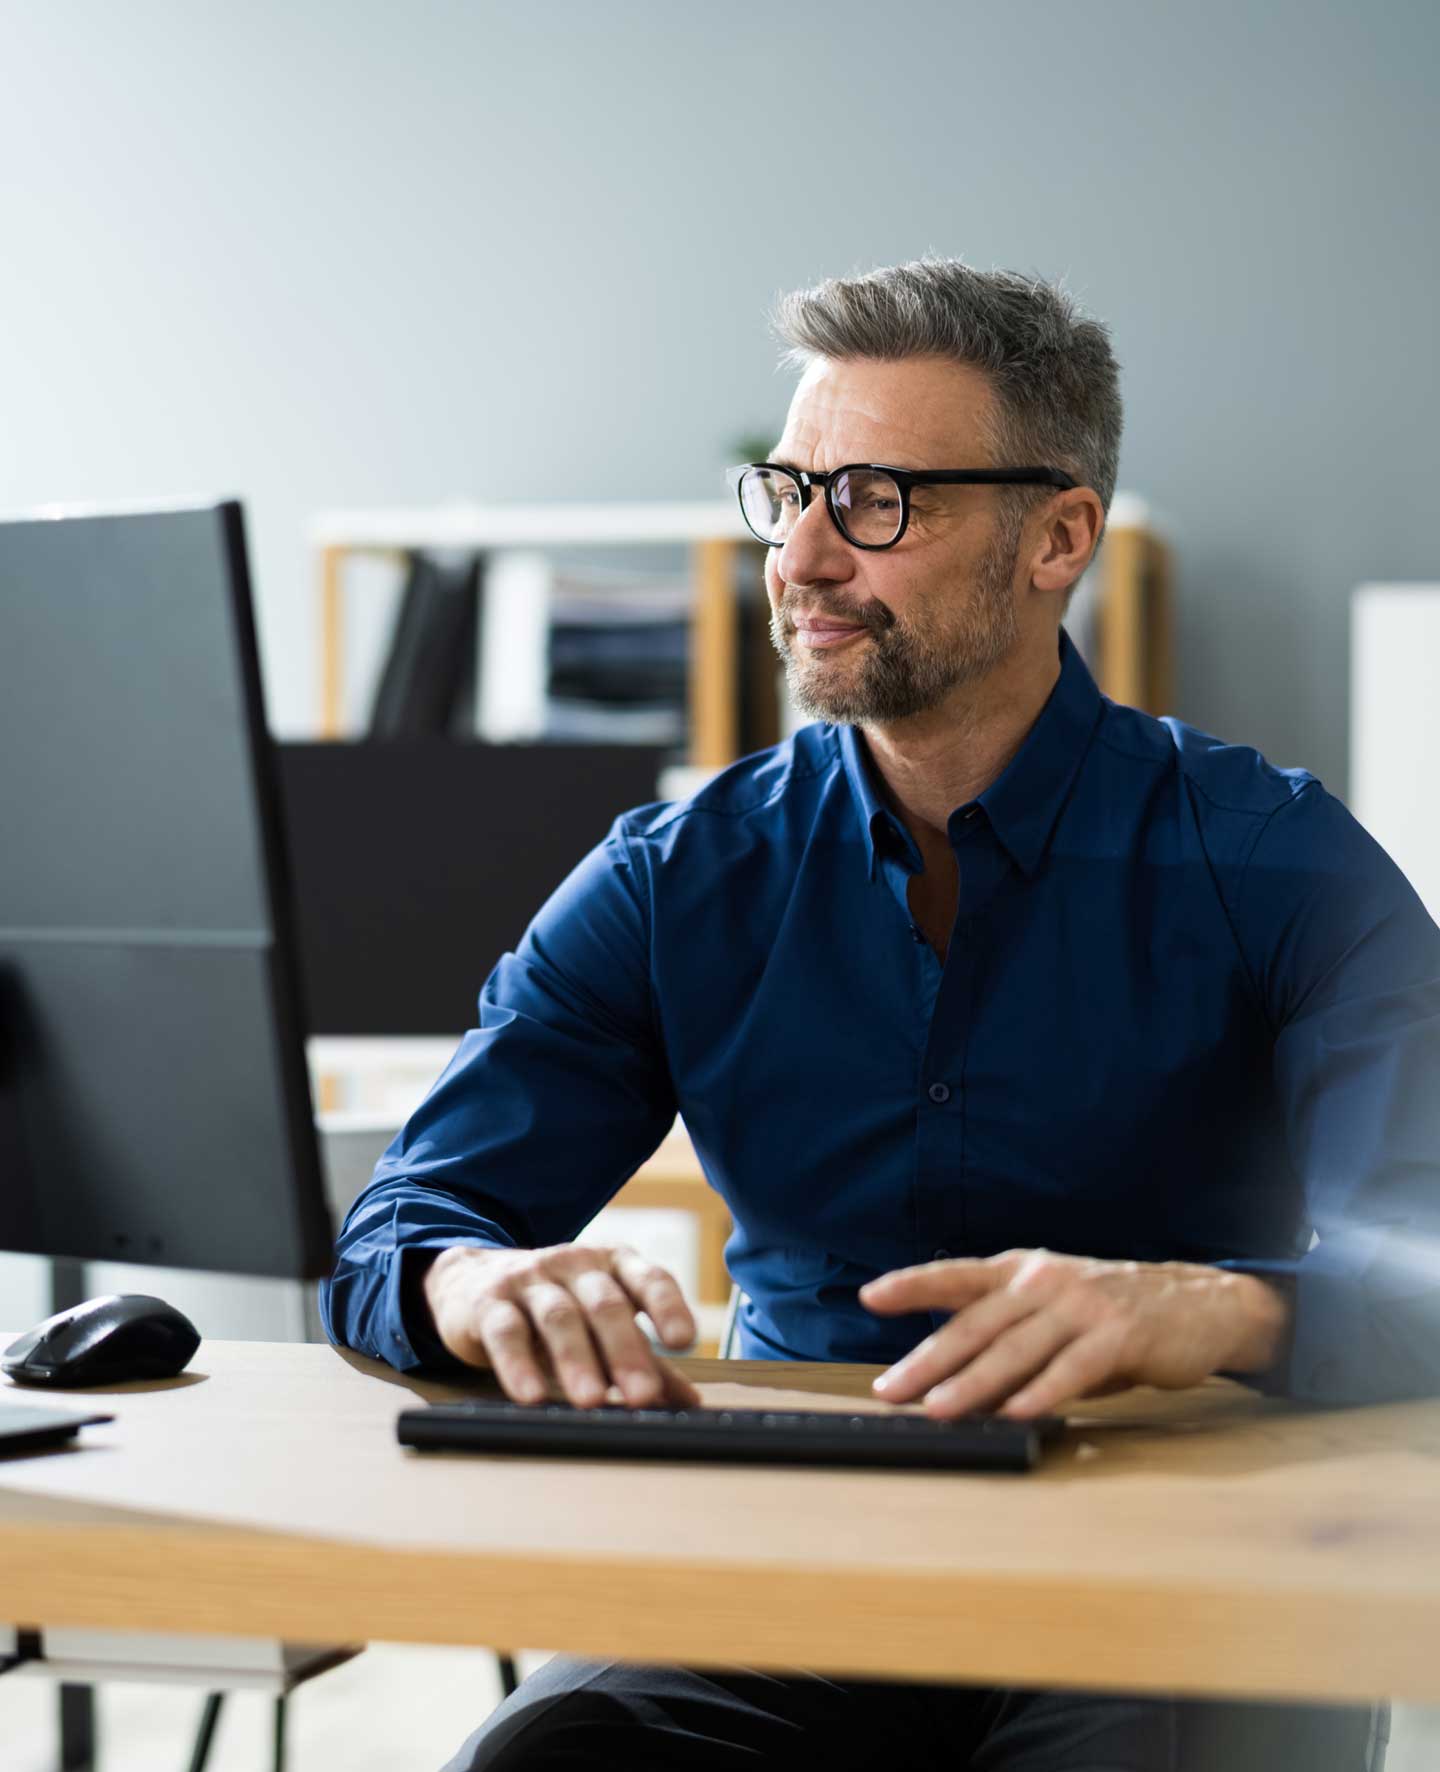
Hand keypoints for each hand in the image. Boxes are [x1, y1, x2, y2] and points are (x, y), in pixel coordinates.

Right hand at [423, 1243, 700, 1409]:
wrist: (473, 1280)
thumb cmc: (555, 1306)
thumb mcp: (600, 1324)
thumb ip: (644, 1357)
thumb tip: (689, 1402)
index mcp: (614, 1265)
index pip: (649, 1279)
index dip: (668, 1306)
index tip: (684, 1341)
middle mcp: (576, 1264)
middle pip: (606, 1303)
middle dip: (625, 1350)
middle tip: (642, 1395)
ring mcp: (532, 1278)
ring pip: (559, 1316)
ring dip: (576, 1360)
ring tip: (591, 1401)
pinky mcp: (489, 1301)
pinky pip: (506, 1331)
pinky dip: (518, 1364)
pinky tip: (530, 1395)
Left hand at [860, 1249, 1289, 1419]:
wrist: (1198, 1304)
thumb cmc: (1112, 1314)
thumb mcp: (1053, 1312)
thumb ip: (1008, 1339)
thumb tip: (952, 1384)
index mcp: (1023, 1271)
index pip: (957, 1276)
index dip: (912, 1284)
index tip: (870, 1296)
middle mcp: (1045, 1282)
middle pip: (976, 1323)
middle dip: (928, 1360)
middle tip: (892, 1390)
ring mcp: (1082, 1306)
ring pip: (1015, 1348)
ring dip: (973, 1383)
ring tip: (939, 1409)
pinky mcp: (1119, 1336)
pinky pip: (1072, 1369)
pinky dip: (1041, 1392)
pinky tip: (1016, 1413)